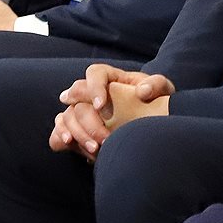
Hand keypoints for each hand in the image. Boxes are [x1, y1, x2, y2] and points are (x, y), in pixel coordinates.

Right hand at [50, 65, 174, 157]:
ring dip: (76, 132)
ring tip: (94, 150)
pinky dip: (60, 136)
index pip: (95, 73)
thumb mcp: (163, 90)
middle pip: (77, 97)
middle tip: (104, 139)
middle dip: (88, 120)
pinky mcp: (76, 128)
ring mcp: (82, 110)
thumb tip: (142, 91)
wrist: (152, 125)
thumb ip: (157, 85)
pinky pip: (58, 129)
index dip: (93, 87)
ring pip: (67, 116)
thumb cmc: (157, 101)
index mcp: (111, 79)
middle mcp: (93, 92)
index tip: (100, 105)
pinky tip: (70, 145)